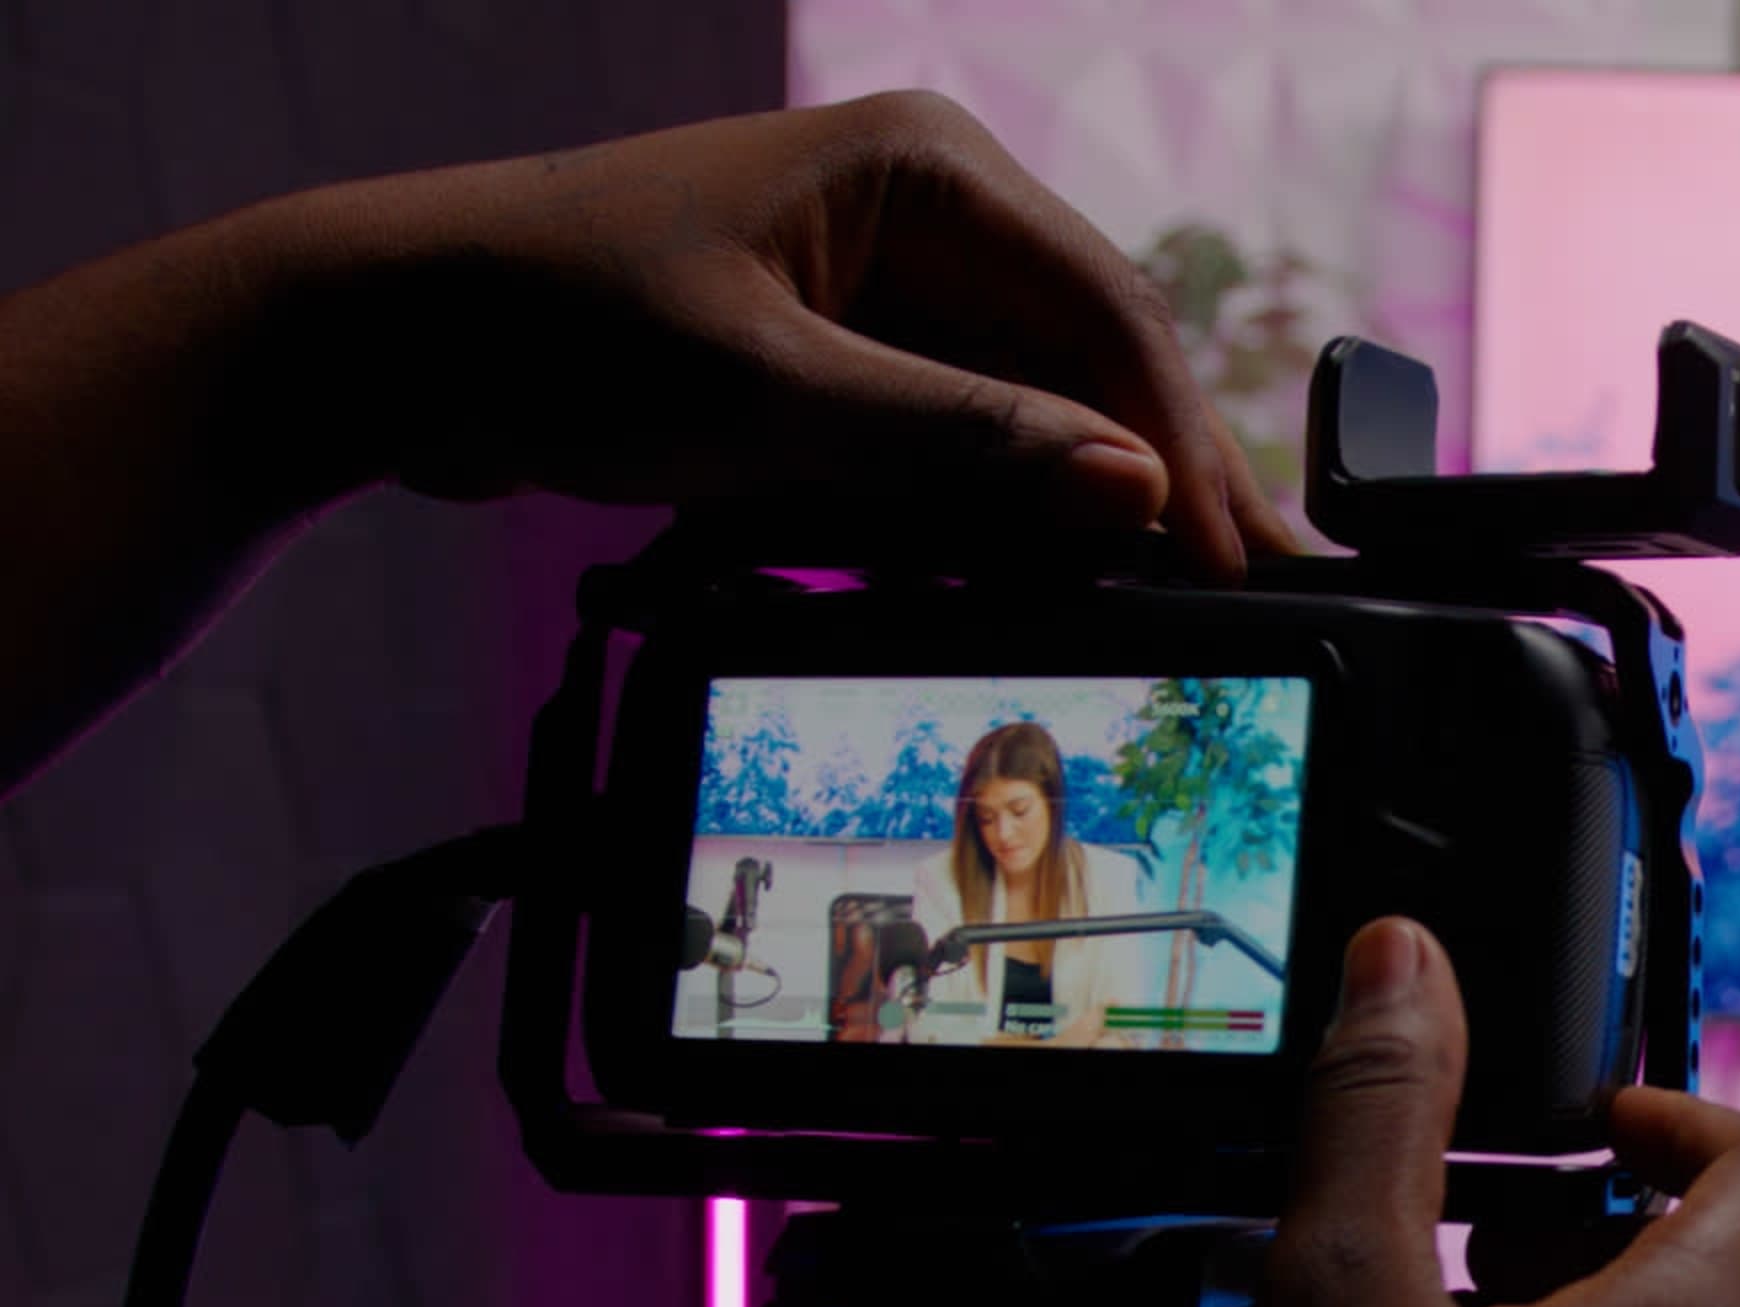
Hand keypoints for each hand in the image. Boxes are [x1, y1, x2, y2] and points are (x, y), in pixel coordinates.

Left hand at [256, 91, 1289, 574]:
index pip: (1108, 310)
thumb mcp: (773, 395)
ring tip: (1173, 610)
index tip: (1238, 557)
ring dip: (1083, 515)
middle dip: (1162, 485)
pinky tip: (1046, 588)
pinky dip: (994, 523)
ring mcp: (887, 290)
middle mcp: (927, 216)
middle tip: (1255, 595)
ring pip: (1034, 417)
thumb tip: (1134, 489)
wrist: (392, 341)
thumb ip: (961, 444)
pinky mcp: (846, 362)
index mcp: (926, 170)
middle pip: (1092, 365)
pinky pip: (958, 450)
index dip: (1183, 441)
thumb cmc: (560, 326)